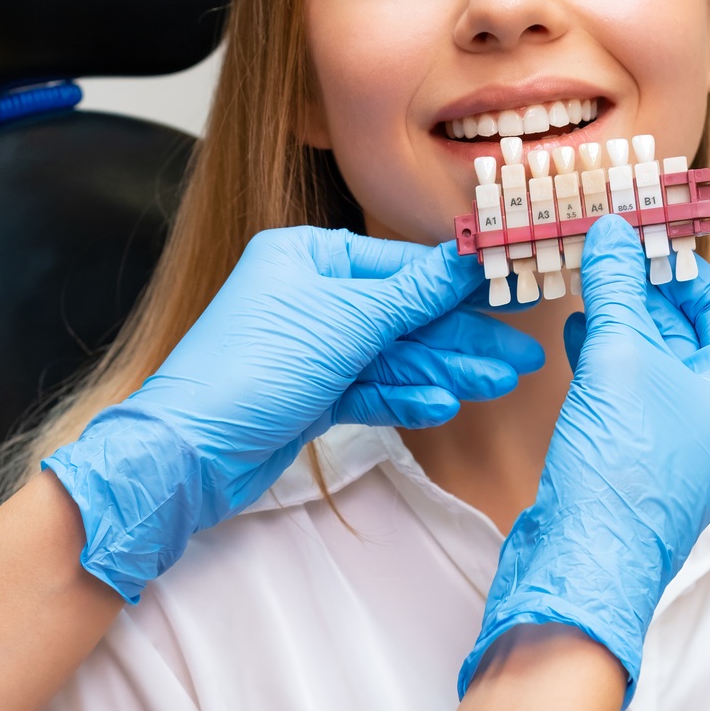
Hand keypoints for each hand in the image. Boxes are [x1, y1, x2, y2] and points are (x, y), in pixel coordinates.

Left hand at [46, 225, 542, 601]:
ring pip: (392, 356)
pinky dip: (406, 397)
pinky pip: (371, 389)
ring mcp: (309, 349)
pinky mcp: (309, 395)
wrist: (188, 454)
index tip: (512, 292)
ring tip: (499, 381)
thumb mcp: (343, 323)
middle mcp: (308, 296)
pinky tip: (445, 403)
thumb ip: (411, 295)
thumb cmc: (248, 372)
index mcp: (305, 256)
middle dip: (461, 337)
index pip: (399, 265)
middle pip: (403, 314)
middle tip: (521, 356)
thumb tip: (466, 260)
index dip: (458, 284)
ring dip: (445, 370)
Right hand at [459, 213, 709, 700]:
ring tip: (580, 278)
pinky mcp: (636, 451)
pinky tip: (573, 326)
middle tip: (601, 248)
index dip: (680, 266)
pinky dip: (603, 352)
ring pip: (651, 357)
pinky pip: (627, 385)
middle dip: (641, 287)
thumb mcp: (619, 357)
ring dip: (616, 317)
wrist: (583, 556)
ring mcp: (678, 436)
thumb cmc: (622, 467)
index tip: (638, 235)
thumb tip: (611, 232)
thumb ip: (615, 289)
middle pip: (687, 328)